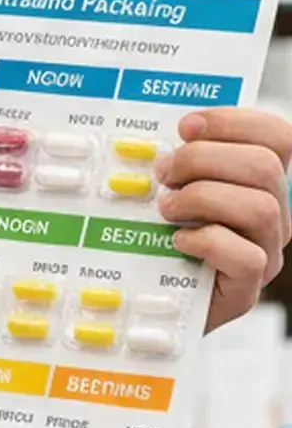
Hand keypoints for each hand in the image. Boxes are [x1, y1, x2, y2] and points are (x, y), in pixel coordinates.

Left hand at [157, 109, 291, 331]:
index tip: (185, 126)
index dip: (234, 121)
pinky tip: (177, 240)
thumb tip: (151, 138)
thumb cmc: (156, 241)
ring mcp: (265, 253)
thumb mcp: (166, 192)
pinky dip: (207, 241)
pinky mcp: (246, 290)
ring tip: (165, 208)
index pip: (278, 137)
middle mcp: (273, 216)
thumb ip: (173, 164)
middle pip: (265, 167)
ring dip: (202, 198)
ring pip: (260, 208)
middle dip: (204, 159)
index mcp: (260, 184)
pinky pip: (246, 257)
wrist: (150, 306)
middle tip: (163, 174)